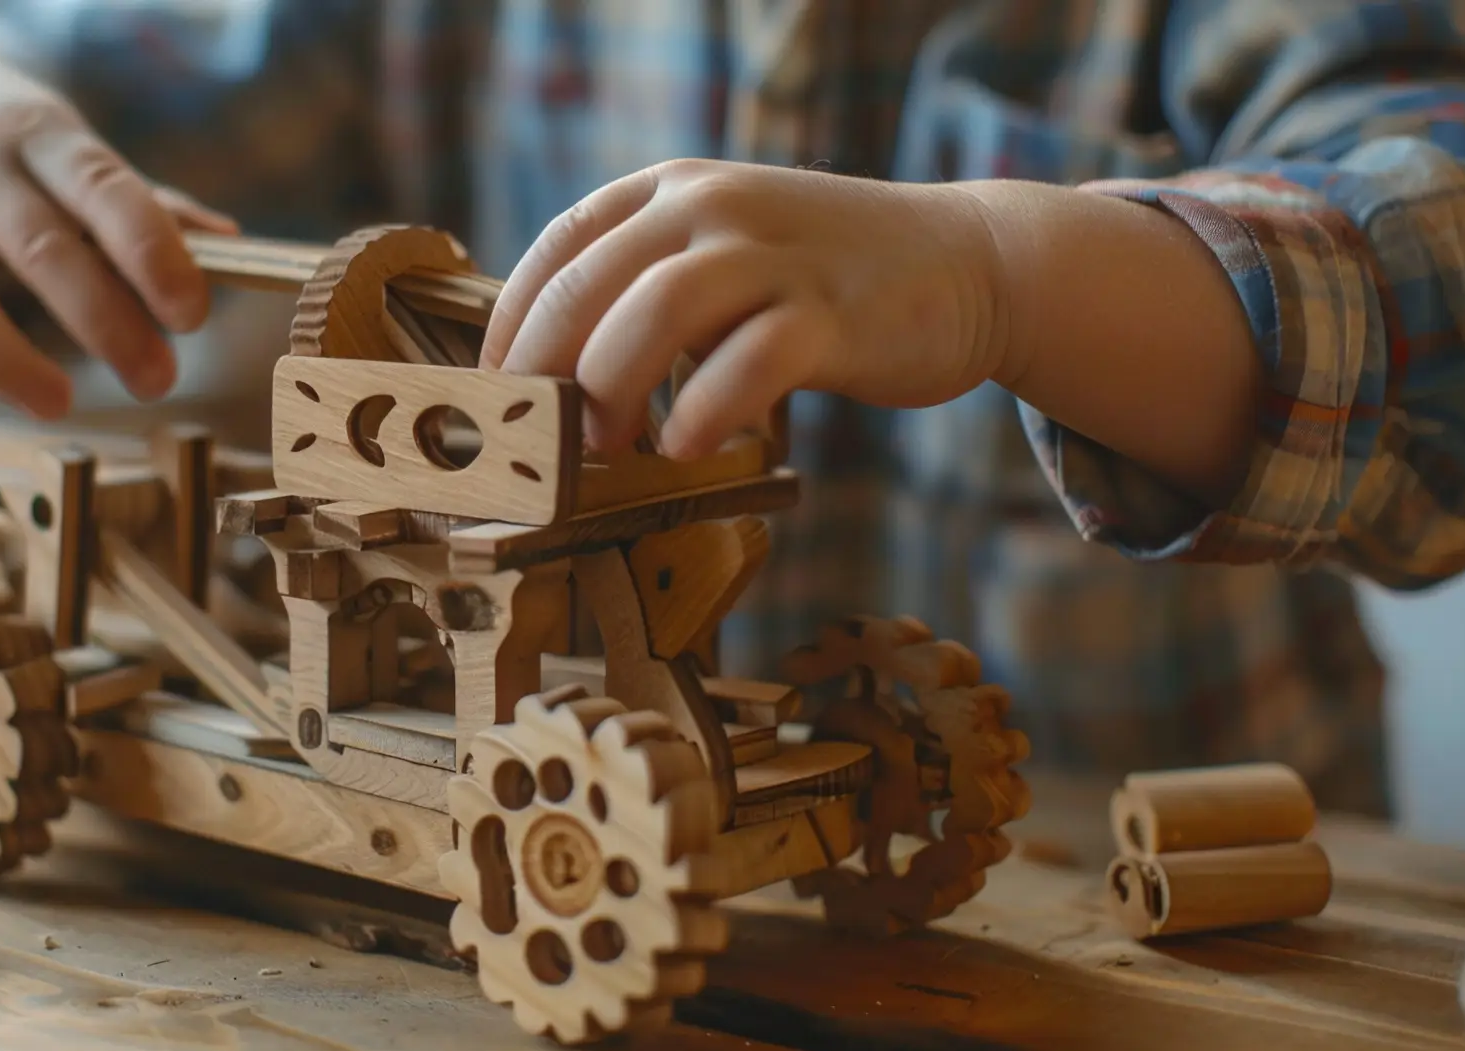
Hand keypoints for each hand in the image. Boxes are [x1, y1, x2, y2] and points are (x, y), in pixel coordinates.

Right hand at [0, 22, 237, 418]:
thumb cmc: (13, 143)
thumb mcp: (73, 150)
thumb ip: (144, 204)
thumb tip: (227, 246)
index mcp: (42, 138)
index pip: (104, 190)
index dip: (151, 253)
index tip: (191, 314)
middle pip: (41, 252)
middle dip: (106, 324)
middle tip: (157, 379)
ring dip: (8, 363)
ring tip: (59, 401)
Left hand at [481, 159, 1007, 457]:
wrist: (967, 263)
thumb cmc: (821, 282)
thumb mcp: (722, 258)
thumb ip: (646, 294)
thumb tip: (551, 380)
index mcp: (673, 191)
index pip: (558, 249)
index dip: (512, 327)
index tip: (498, 395)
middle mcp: (713, 207)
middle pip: (590, 285)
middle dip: (549, 373)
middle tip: (545, 438)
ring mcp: (775, 255)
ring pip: (655, 311)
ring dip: (612, 389)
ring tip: (610, 445)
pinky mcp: (831, 312)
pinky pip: (749, 361)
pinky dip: (703, 411)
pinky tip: (687, 446)